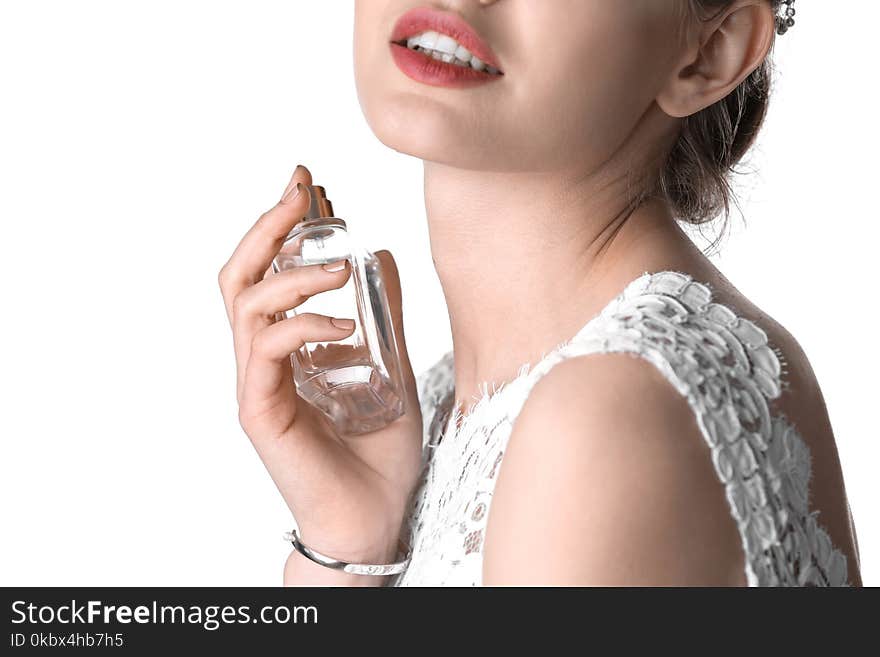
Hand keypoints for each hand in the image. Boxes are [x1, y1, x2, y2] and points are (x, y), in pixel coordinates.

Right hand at [217, 164, 422, 581]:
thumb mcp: (392, 367)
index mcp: (289, 347)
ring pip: (246, 304)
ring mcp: (258, 384)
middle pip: (239, 276)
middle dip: (268, 226)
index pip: (271, 273)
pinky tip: (345, 324)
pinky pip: (268, 350)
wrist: (375, 517)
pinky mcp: (259, 411)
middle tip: (301, 189)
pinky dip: (305, 325)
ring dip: (293, 274)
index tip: (311, 184)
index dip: (285, 225)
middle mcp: (264, 360)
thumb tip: (381, 255)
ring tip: (340, 265)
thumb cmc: (379, 453)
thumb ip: (384, 317)